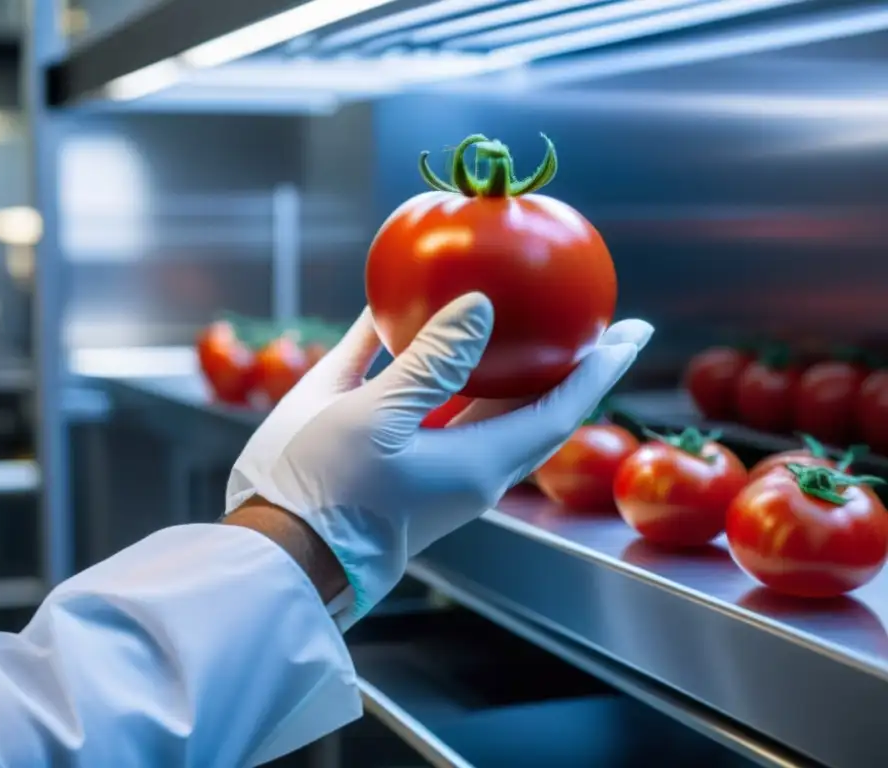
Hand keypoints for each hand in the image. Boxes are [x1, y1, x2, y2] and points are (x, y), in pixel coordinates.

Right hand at [227, 294, 651, 628]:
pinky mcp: (406, 464)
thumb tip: (482, 307)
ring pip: (493, 411)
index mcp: (480, 464)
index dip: (601, 366)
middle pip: (539, 410)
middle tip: (593, 323)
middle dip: (571, 366)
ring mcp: (440, 470)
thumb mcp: (373, 418)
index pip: (562, 408)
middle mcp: (472, 470)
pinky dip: (453, 373)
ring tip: (527, 324)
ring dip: (517, 370)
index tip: (636, 329)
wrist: (280, 557)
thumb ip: (430, 362)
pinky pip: (446, 409)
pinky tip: (430, 335)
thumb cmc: (324, 493)